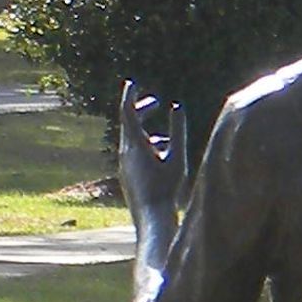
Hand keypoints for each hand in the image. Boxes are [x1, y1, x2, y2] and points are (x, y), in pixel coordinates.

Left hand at [115, 79, 184, 223]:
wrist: (151, 218)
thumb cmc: (166, 189)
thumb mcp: (177, 158)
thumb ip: (177, 131)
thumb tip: (177, 107)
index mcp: (135, 145)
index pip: (128, 112)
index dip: (130, 96)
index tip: (133, 83)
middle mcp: (124, 153)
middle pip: (128, 124)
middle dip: (141, 111)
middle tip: (155, 103)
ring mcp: (123, 165)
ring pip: (131, 140)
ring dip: (146, 132)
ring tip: (164, 138)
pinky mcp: (126, 175)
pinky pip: (132, 154)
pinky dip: (145, 147)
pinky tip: (160, 158)